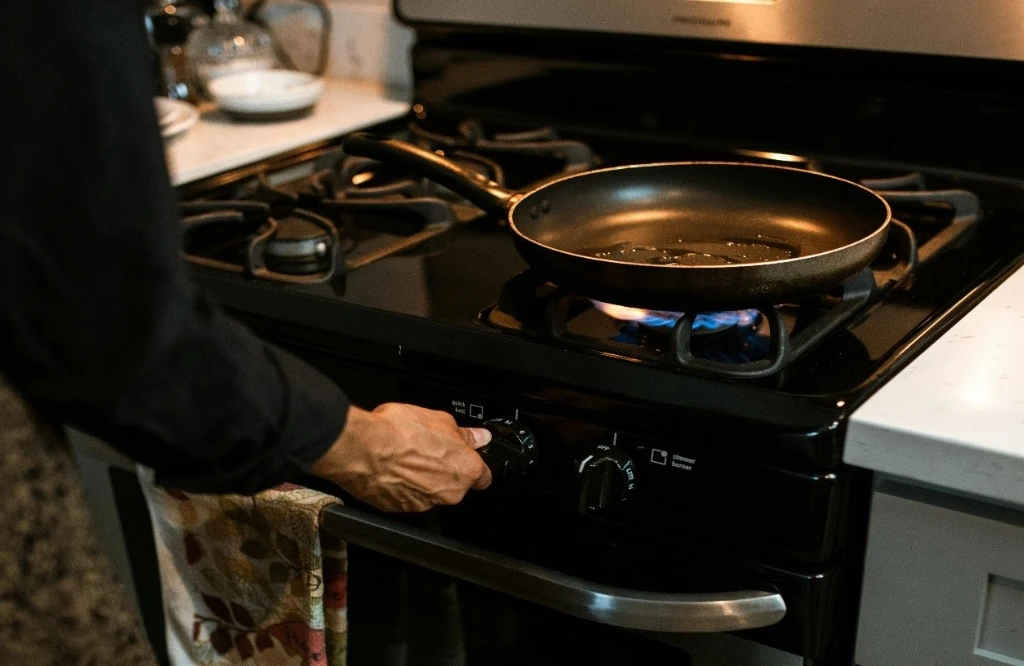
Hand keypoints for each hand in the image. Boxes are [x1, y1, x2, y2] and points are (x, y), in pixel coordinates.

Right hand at [310, 403, 492, 511]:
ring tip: (405, 455)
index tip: (466, 454)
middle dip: (445, 469)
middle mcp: (448, 493)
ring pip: (430, 491)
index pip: (484, 476)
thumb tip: (478, 437)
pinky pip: (406, 497)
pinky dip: (402, 485)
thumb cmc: (399, 433)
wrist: (362, 449)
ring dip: (422, 477)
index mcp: (465, 470)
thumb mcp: (440, 420)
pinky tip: (392, 467)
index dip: (474, 463)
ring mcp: (423, 504)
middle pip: (455, 484)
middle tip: (429, 448)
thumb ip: (464, 433)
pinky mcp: (398, 508)